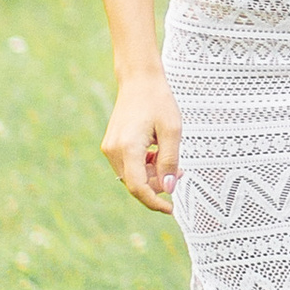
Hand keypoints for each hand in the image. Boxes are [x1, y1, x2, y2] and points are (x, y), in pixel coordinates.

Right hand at [102, 66, 180, 212]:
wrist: (139, 80)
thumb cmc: (159, 101)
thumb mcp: (172, 131)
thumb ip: (170, 161)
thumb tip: (168, 189)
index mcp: (128, 148)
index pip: (138, 187)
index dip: (155, 202)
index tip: (171, 209)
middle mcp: (114, 151)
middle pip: (135, 184)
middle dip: (158, 185)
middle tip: (180, 173)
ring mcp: (110, 148)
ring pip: (132, 177)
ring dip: (152, 176)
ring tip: (171, 162)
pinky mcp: (112, 145)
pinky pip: (128, 166)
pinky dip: (144, 167)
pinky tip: (157, 155)